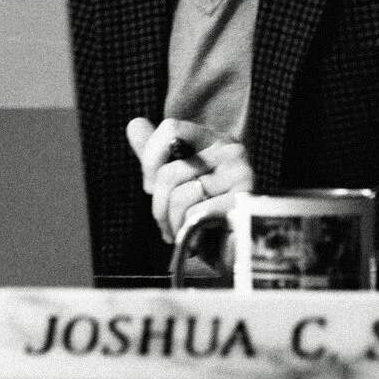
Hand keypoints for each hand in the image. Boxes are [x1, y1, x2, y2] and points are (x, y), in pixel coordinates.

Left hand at [126, 116, 254, 245]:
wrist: (234, 255)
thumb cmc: (205, 218)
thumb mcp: (177, 184)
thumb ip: (157, 155)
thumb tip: (134, 123)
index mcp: (215, 141)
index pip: (171, 128)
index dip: (151, 160)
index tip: (152, 187)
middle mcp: (232, 151)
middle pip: (170, 171)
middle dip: (159, 206)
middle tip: (167, 225)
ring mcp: (241, 174)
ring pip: (181, 194)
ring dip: (173, 222)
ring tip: (183, 233)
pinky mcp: (244, 201)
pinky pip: (197, 212)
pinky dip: (189, 231)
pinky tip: (197, 240)